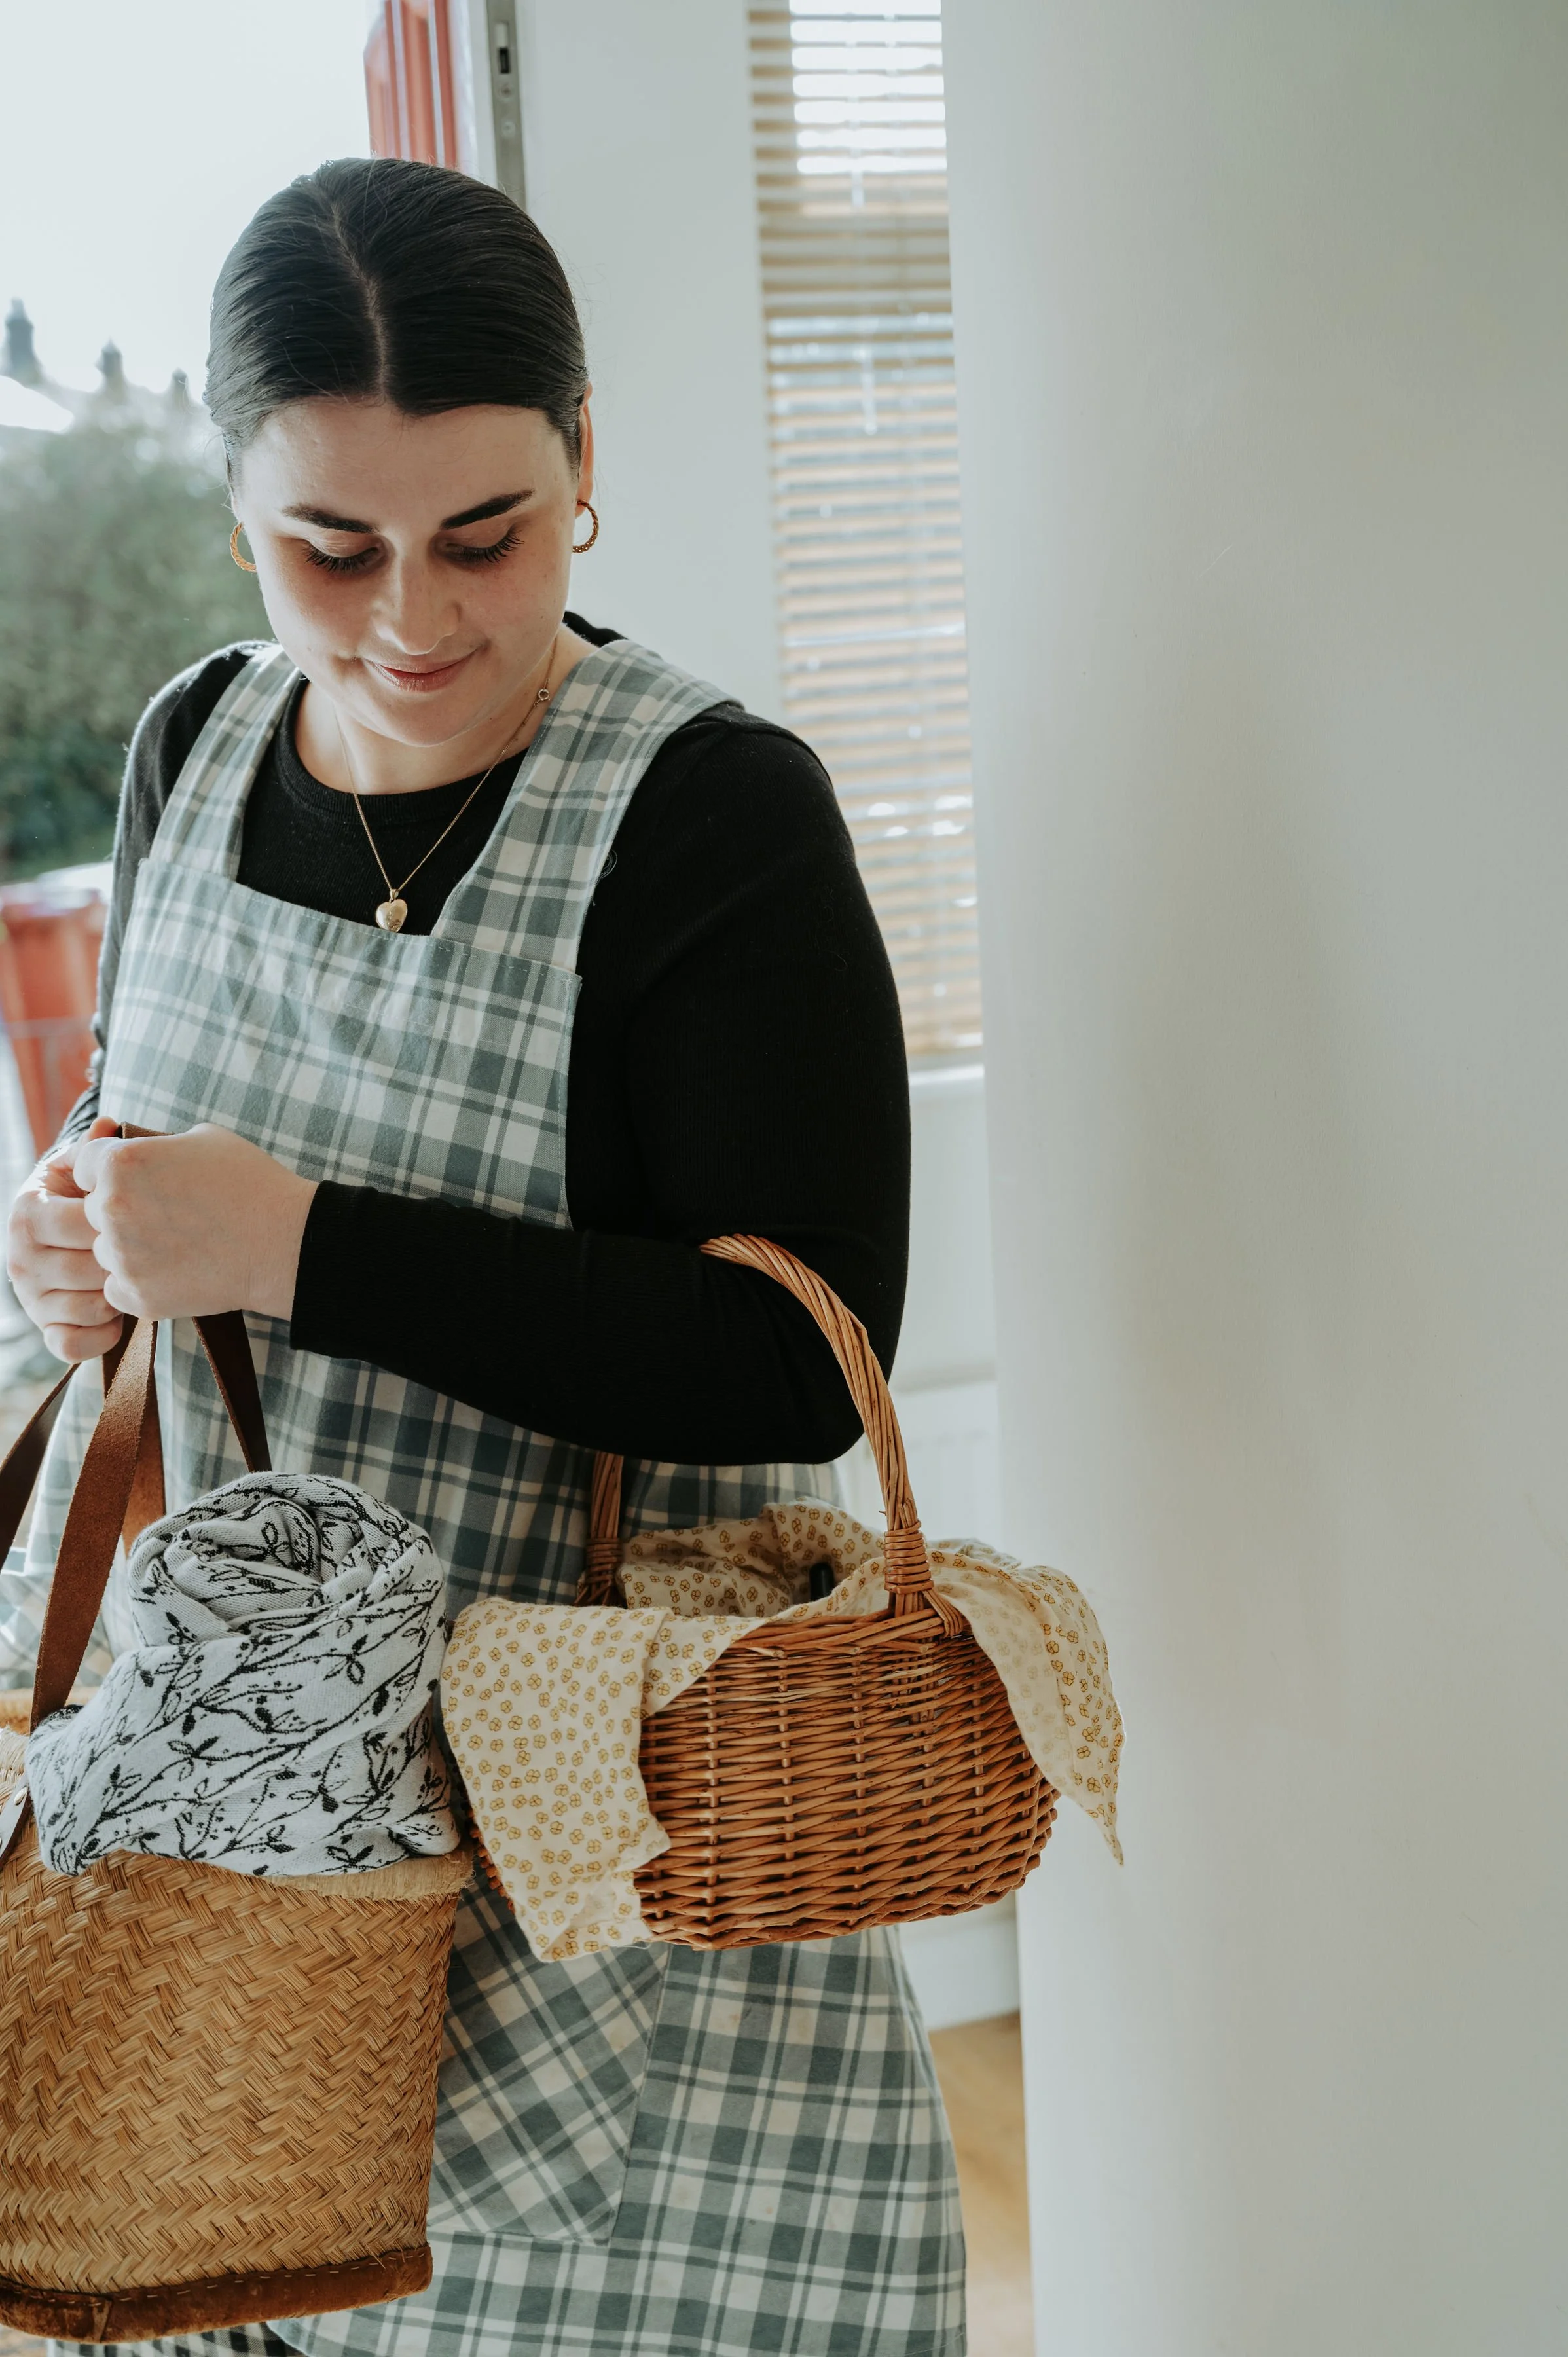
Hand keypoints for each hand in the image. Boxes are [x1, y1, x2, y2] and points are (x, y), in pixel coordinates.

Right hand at [5, 1116, 125, 1361]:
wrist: (71, 1227)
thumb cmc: (86, 1193)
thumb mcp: (86, 1168)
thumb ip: (95, 1151)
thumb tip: (109, 1124)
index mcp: (27, 1212)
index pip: (81, 1224)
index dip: (122, 1223)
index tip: (148, 1214)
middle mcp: (18, 1258)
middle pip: (89, 1268)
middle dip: (127, 1260)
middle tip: (153, 1249)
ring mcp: (29, 1298)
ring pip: (88, 1307)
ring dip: (122, 1295)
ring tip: (137, 1276)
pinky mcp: (44, 1330)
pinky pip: (72, 1346)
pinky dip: (102, 1336)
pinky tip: (122, 1316)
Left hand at [71, 1124, 317, 1324]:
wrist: (284, 1244)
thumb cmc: (250, 1184)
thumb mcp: (202, 1139)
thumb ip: (155, 1145)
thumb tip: (138, 1152)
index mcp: (122, 1163)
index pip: (86, 1165)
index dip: (112, 1171)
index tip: (139, 1182)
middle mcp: (112, 1207)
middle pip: (93, 1210)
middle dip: (122, 1211)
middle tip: (166, 1216)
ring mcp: (122, 1256)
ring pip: (106, 1251)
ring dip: (131, 1249)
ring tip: (178, 1244)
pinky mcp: (137, 1294)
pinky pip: (118, 1288)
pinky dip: (141, 1283)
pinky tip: (176, 1270)